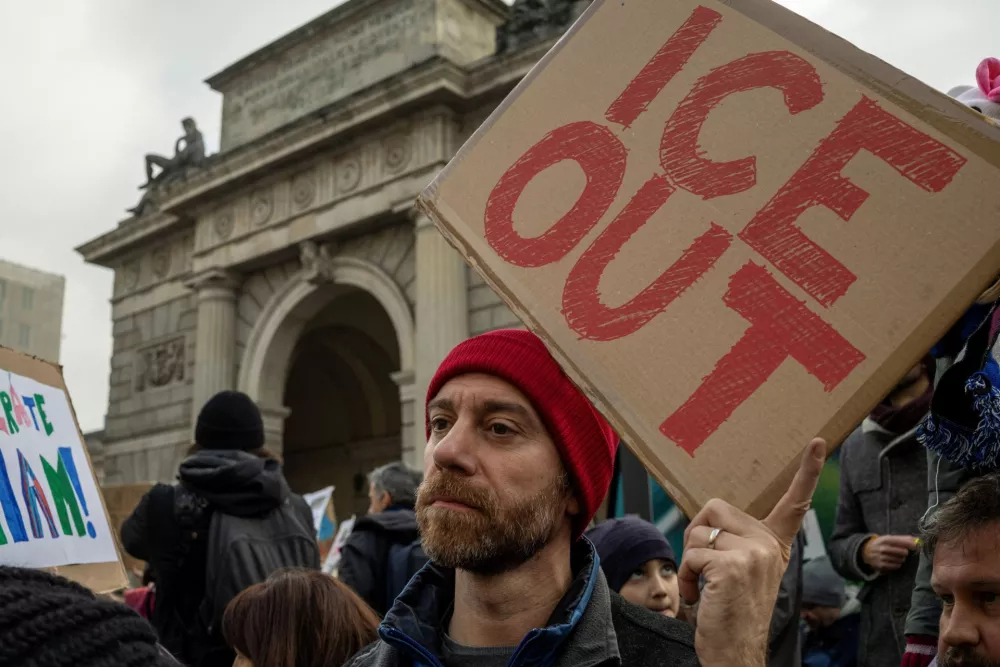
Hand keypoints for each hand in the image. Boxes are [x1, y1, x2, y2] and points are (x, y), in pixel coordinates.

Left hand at [679, 438, 825, 666]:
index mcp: (773, 545)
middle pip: (713, 509)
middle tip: (706, 570)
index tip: (818, 441)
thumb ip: (733, 543)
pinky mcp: (734, 565)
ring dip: (688, 560)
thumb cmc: (730, 613)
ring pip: (698, 531)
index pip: (793, 503)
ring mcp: (754, 554)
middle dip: (697, 537)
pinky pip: (691, 554)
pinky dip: (686, 576)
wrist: (735, 652)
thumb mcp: (739, 571)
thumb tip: (705, 523)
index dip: (807, 471)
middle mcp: (769, 546)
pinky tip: (700, 597)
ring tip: (703, 587)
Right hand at [863, 535, 917, 572]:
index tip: (916, 545)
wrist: (865, 552)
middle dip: (905, 552)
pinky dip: (897, 564)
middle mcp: (882, 548)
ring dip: (901, 559)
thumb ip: (902, 538)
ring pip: (900, 560)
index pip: (899, 541)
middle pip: (902, 552)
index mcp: (884, 540)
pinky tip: (894, 561)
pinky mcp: (881, 565)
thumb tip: (916, 539)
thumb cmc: (881, 544)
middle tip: (903, 552)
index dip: (909, 543)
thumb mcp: (888, 539)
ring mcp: (881, 557)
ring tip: (897, 557)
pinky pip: (896, 566)